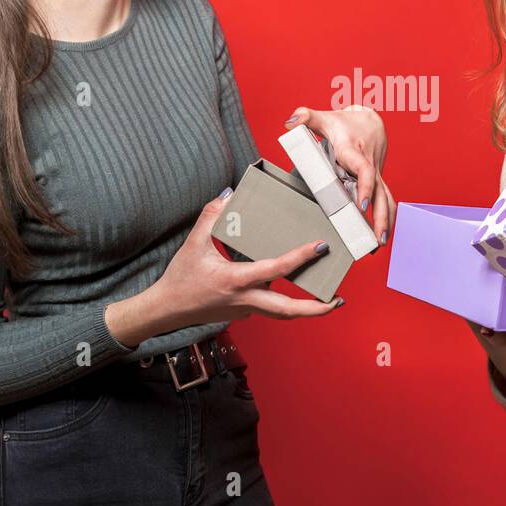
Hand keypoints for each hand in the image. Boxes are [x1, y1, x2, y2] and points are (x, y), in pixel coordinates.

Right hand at [149, 191, 346, 326]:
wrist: (167, 309)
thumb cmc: (181, 278)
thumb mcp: (194, 243)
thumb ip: (212, 215)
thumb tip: (230, 193)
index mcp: (236, 280)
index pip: (275, 269)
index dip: (300, 258)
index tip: (320, 247)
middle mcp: (245, 299)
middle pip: (287, 310)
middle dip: (316, 308)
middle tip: (338, 301)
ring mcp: (246, 309)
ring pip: (281, 312)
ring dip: (306, 308)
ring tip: (328, 299)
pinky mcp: (244, 312)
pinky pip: (269, 306)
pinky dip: (284, 300)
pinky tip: (293, 288)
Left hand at [284, 104, 395, 245]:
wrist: (370, 121)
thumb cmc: (344, 122)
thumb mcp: (324, 117)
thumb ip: (305, 117)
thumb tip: (290, 122)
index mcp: (354, 152)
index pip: (364, 171)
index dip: (365, 188)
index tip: (361, 206)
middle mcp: (368, 165)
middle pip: (380, 193)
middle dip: (380, 216)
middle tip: (376, 238)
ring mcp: (376, 174)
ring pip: (386, 199)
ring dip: (386, 221)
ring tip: (379, 244)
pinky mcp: (378, 181)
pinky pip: (385, 200)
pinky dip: (386, 217)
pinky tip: (381, 234)